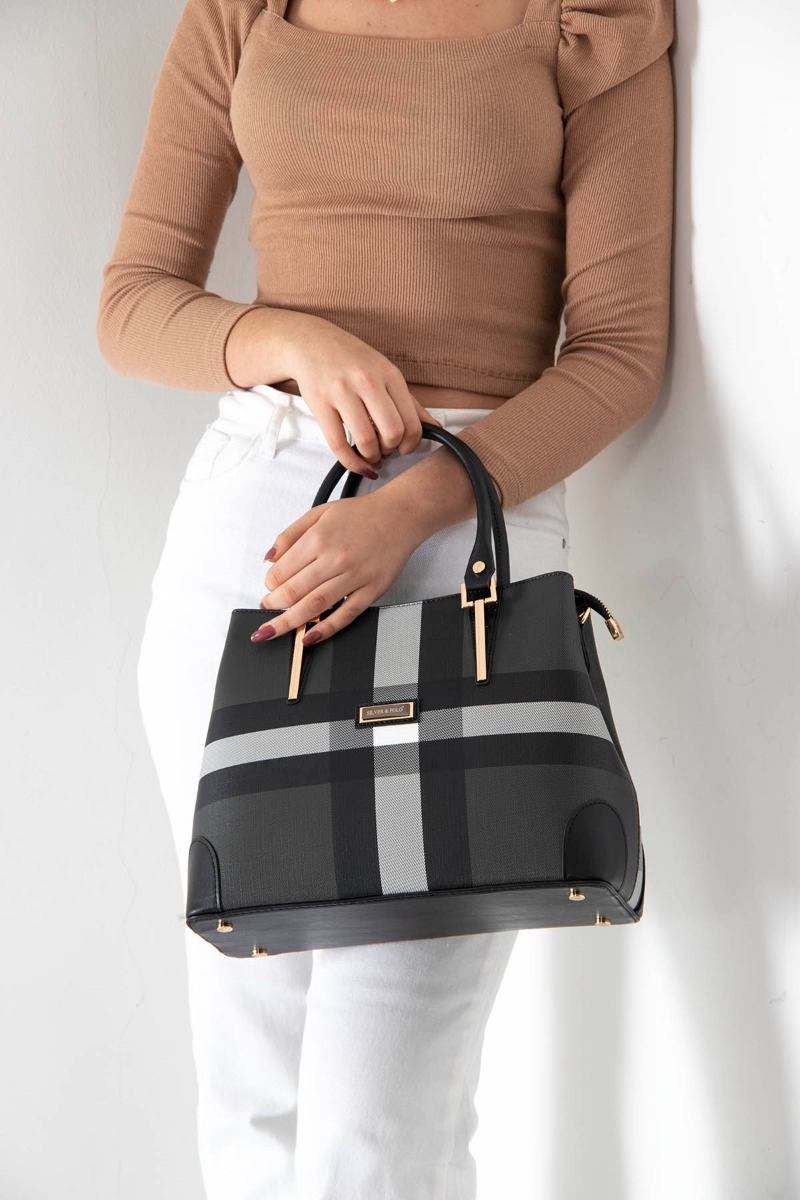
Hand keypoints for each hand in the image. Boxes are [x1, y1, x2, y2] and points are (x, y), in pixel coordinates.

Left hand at [252, 490, 423, 646]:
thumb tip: (269, 558)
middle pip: (293, 592)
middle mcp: (335, 559)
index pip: (281, 571)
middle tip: (267, 610)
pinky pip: (345, 615)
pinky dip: (325, 629)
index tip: (268, 587)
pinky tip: (309, 637)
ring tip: (273, 630)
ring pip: (314, 606)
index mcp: (319, 538)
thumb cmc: (362, 514)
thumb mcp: (319, 512)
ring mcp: (354, 577)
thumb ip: (290, 534)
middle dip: (273, 606)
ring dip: (289, 623)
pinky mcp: (371, 590)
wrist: (400, 515)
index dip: (269, 584)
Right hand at [282, 317, 442, 474]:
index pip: (412, 422)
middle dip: (391, 450)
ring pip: (366, 441)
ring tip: (371, 455)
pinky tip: (358, 464)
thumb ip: (410, 403)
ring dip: (372, 457)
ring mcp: (342, 392)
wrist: (312, 343)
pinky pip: (338, 445)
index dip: (411, 444)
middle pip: (392, 433)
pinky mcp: (320, 404)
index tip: (404, 448)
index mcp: (389, 374)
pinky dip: (351, 463)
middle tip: (385, 450)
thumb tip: (435, 428)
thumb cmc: (353, 360)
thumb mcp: (386, 373)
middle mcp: (367, 381)